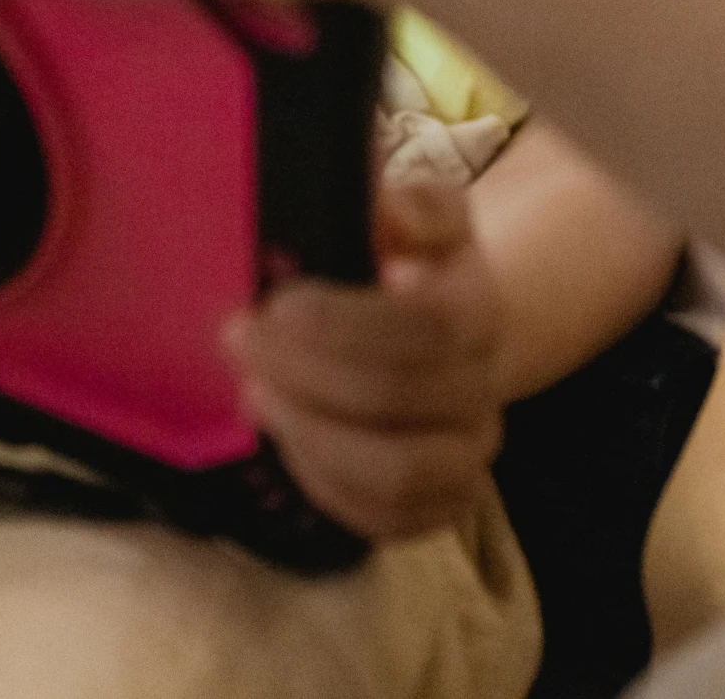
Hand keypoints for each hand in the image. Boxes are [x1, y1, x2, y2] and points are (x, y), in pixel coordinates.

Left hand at [225, 177, 505, 541]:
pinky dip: (324, 487)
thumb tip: (380, 201)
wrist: (457, 338)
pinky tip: (283, 442)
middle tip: (239, 341)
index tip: (278, 303)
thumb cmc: (417, 266)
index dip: (347, 322)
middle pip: (399, 400)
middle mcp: (485, 392)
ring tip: (254, 395)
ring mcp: (468, 459)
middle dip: (307, 374)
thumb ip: (409, 205)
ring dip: (312, 437)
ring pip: (397, 473)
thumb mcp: (422, 217)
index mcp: (479, 312)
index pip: (425, 327)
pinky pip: (385, 522)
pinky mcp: (441, 509)